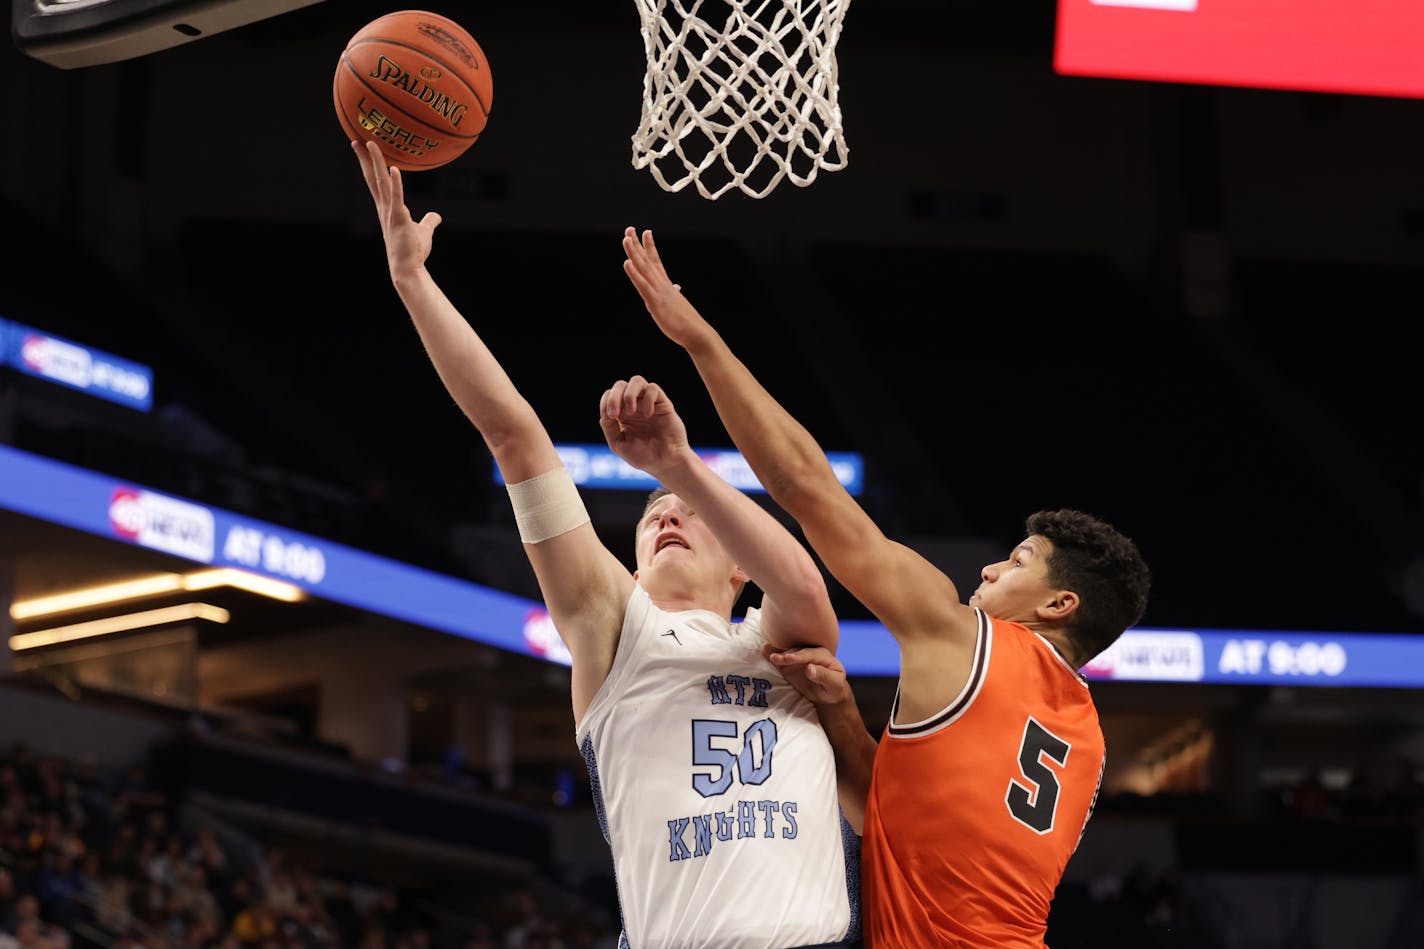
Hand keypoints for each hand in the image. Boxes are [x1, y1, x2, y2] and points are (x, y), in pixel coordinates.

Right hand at [353, 140, 441, 279]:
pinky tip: (394, 168)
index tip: (362, 149)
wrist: (408, 268)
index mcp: (387, 208)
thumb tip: (436, 216)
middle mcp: (384, 208)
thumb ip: (429, 221)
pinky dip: (396, 183)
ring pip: (381, 183)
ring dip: (376, 162)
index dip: (368, 165)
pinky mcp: (399, 219)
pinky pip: (397, 197)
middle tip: (357, 139)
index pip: (375, 182)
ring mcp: (390, 213)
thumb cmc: (413, 251)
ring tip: (372, 143)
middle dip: (365, 158)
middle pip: (372, 178)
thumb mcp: (423, 231)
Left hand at [598, 375, 690, 478]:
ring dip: (629, 393)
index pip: (608, 396)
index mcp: (621, 414)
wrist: (666, 463)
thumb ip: (609, 428)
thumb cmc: (643, 457)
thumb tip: (605, 413)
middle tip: (616, 414)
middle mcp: (634, 406)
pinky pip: (653, 388)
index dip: (606, 402)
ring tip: (630, 411)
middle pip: (620, 385)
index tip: (610, 417)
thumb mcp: (618, 445)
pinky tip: (648, 414)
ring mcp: (648, 403)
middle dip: (614, 396)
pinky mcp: (663, 403)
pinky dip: (648, 398)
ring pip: (636, 380)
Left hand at [621, 227, 710, 347]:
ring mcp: (659, 292)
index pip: (656, 262)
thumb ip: (673, 294)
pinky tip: (627, 263)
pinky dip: (634, 273)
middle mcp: (662, 285)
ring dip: (634, 252)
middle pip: (647, 260)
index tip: (646, 232)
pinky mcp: (655, 302)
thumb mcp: (677, 305)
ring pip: (644, 268)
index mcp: (666, 286)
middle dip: (637, 244)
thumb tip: (676, 287)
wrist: (697, 333)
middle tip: (630, 228)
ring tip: (626, 238)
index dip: (650, 246)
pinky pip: (642, 285)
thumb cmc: (687, 323)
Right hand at [761, 644, 852, 706]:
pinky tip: (763, 650)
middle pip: (796, 652)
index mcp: (822, 655)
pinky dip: (772, 655)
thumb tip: (810, 668)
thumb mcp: (834, 683)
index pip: (809, 655)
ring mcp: (798, 658)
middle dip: (785, 655)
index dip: (798, 657)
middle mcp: (809, 653)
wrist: (828, 693)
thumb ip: (823, 675)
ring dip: (776, 652)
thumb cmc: (833, 687)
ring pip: (787, 653)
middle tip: (774, 658)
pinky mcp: (790, 664)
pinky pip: (781, 660)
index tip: (788, 659)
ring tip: (765, 651)